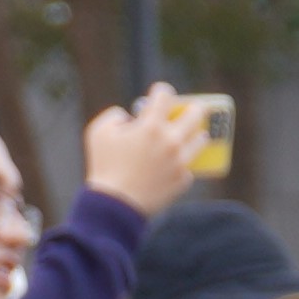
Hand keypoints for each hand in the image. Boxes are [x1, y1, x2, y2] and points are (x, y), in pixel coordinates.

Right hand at [82, 84, 201, 218]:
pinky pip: (189, 167)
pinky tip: (176, 165)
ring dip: (196, 134)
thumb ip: (114, 115)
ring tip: (194, 134)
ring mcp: (180, 161)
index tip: (159, 94)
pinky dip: (182, 165)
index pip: (165, 95)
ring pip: (201, 140)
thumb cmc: (104, 167)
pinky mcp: (182, 180)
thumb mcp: (98, 132)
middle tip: (190, 109)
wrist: (114, 206)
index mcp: (151, 125)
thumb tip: (128, 117)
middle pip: (196, 113)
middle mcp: (171, 140)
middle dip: (192, 107)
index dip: (161, 91)